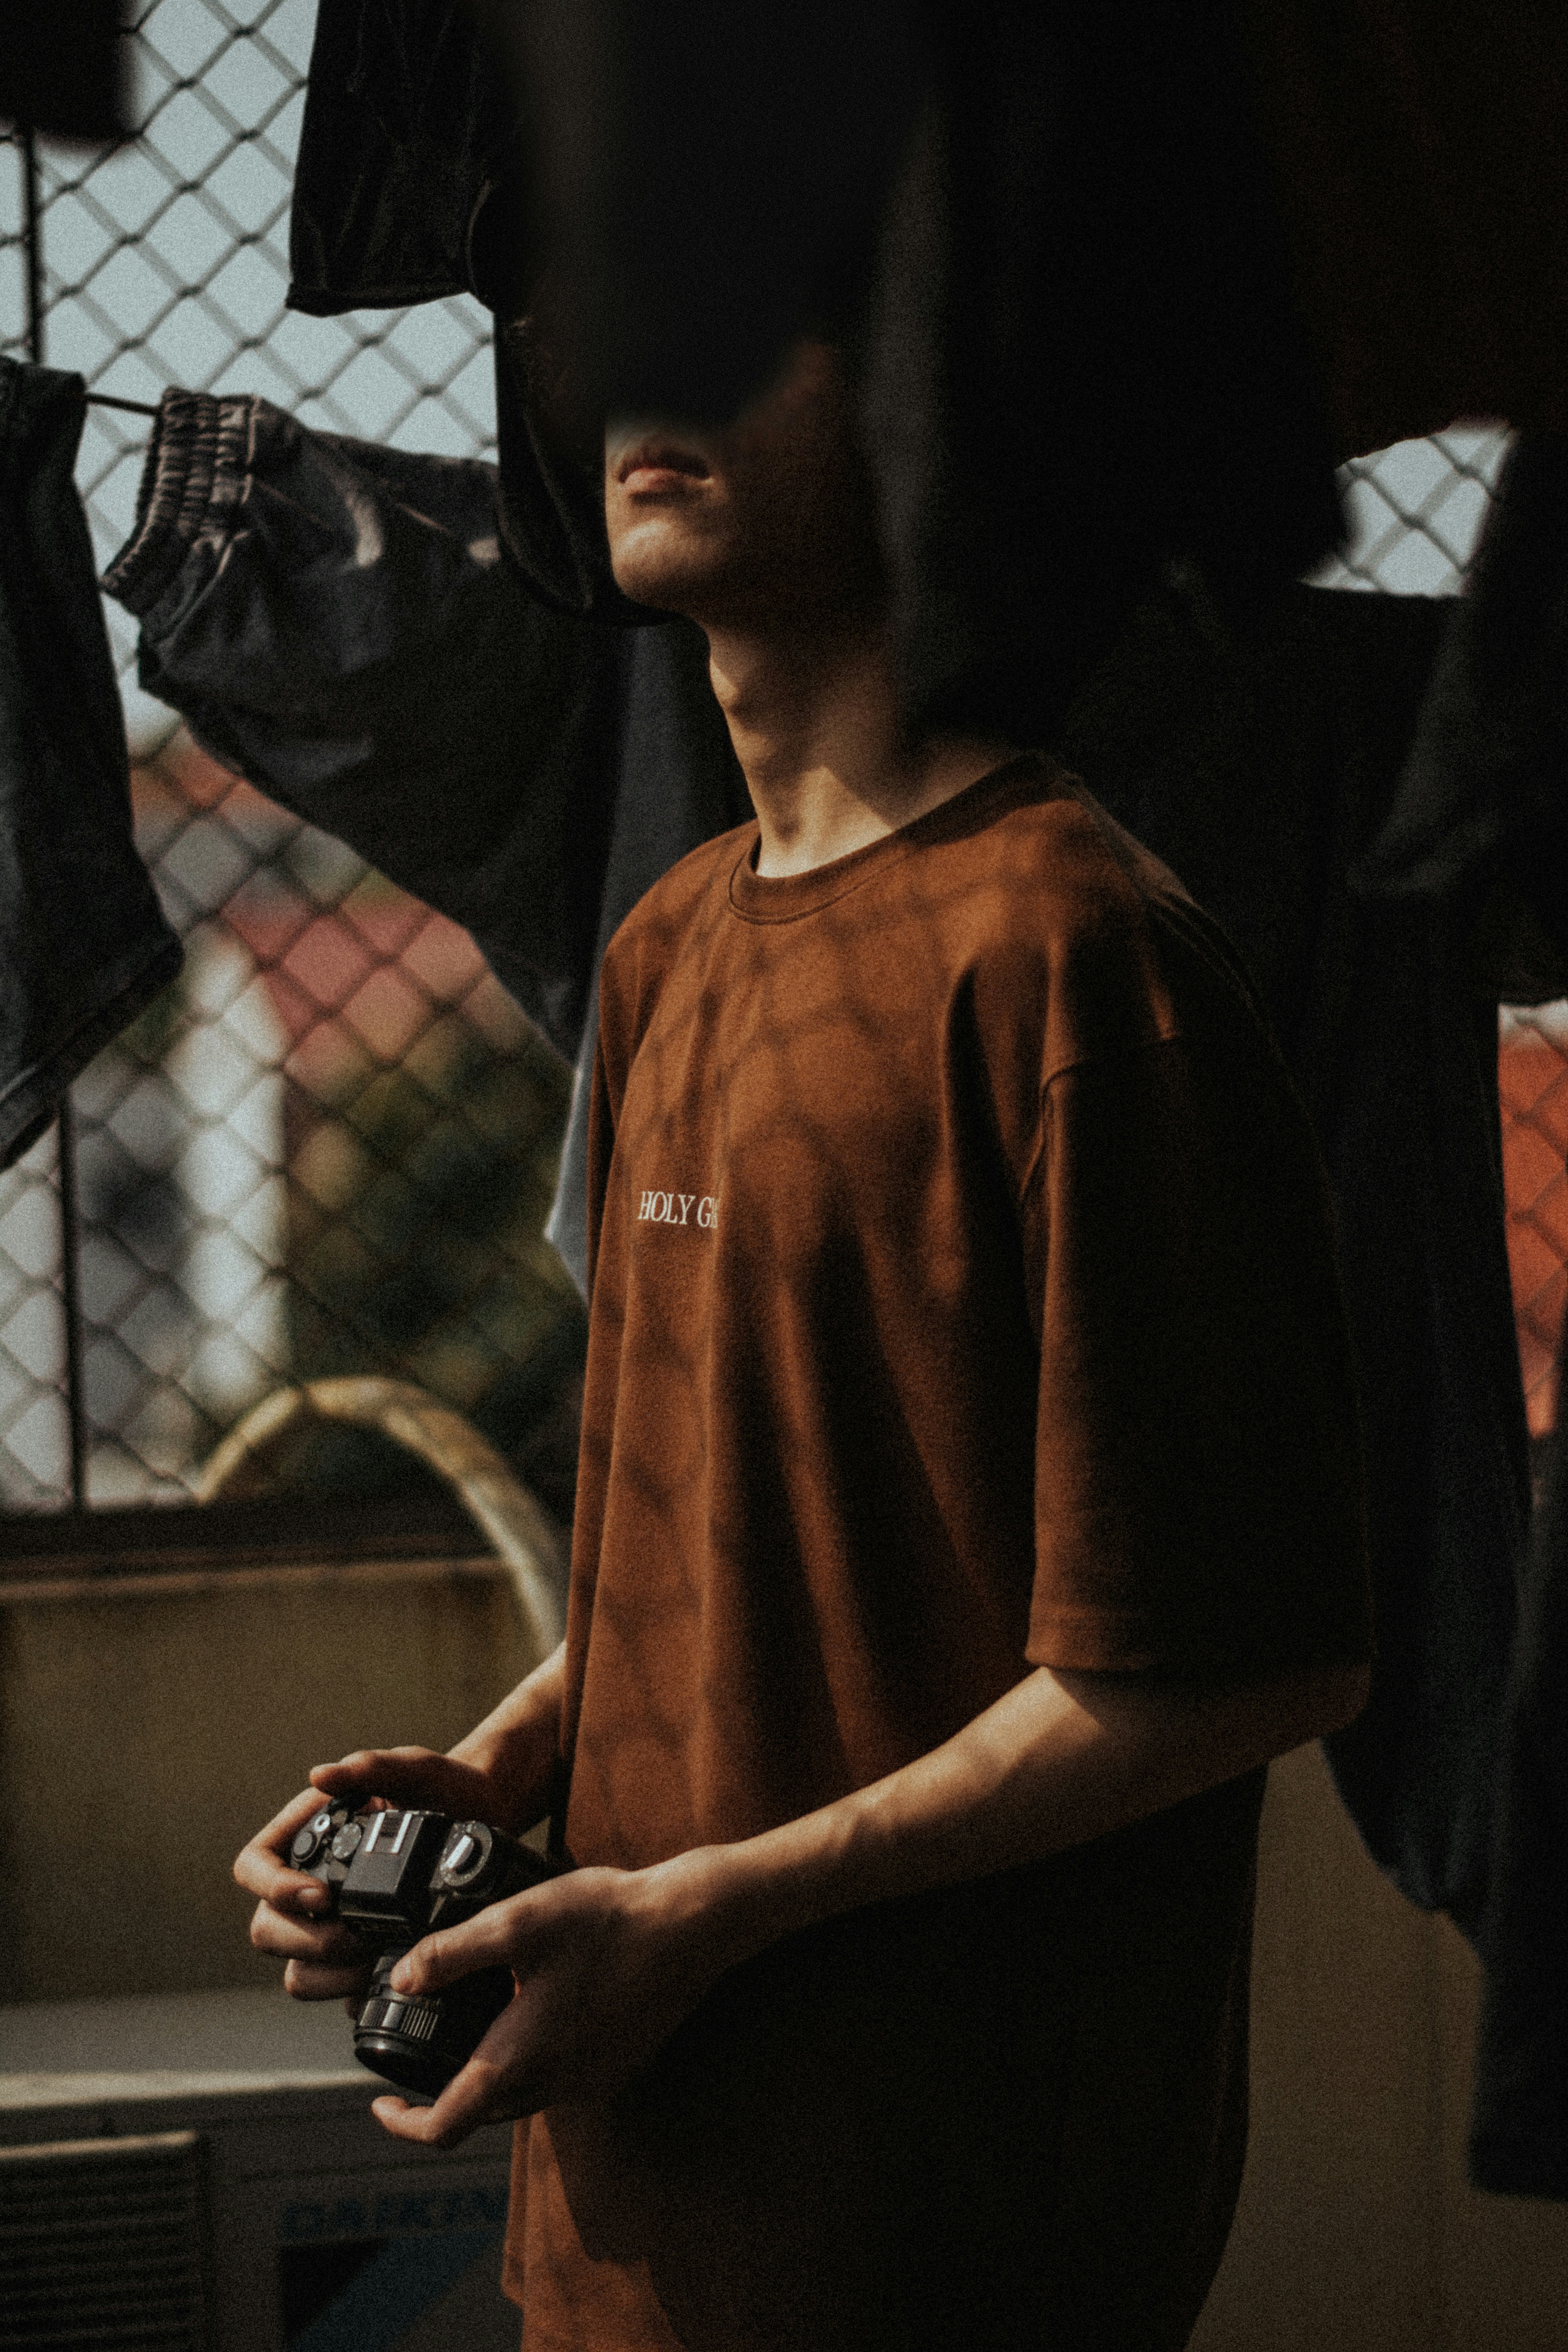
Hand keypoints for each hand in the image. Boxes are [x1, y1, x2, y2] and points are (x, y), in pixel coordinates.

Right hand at [234, 1745, 516, 2001]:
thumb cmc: (442, 1787)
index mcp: (306, 1837)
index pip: (254, 1867)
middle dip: (307, 1941)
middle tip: (356, 1936)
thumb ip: (370, 1766)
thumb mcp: (413, 1768)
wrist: (485, 1821)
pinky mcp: (359, 1957)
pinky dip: (357, 1993)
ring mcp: (331, 1926)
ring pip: (297, 1971)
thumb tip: (319, 1776)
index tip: (322, 1896)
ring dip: (328, 1977)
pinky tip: (391, 1977)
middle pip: (267, 1929)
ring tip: (375, 1960)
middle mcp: (309, 1884)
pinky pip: (339, 1992)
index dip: (273, 1888)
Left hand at [368, 1853, 727, 2148]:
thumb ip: (452, 1952)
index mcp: (519, 2059)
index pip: (444, 2127)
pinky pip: (559, 2077)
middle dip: (444, 2090)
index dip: (402, 2125)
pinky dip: (534, 2057)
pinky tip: (540, 2004)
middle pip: (481, 2113)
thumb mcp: (518, 1922)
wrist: (691, 1925)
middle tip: (425, 2042)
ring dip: (491, 2071)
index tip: (380, 2103)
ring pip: (522, 2095)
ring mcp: (591, 2078)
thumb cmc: (607, 1921)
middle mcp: (554, 2083)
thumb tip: (404, 1980)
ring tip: (478, 2017)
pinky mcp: (617, 2063)